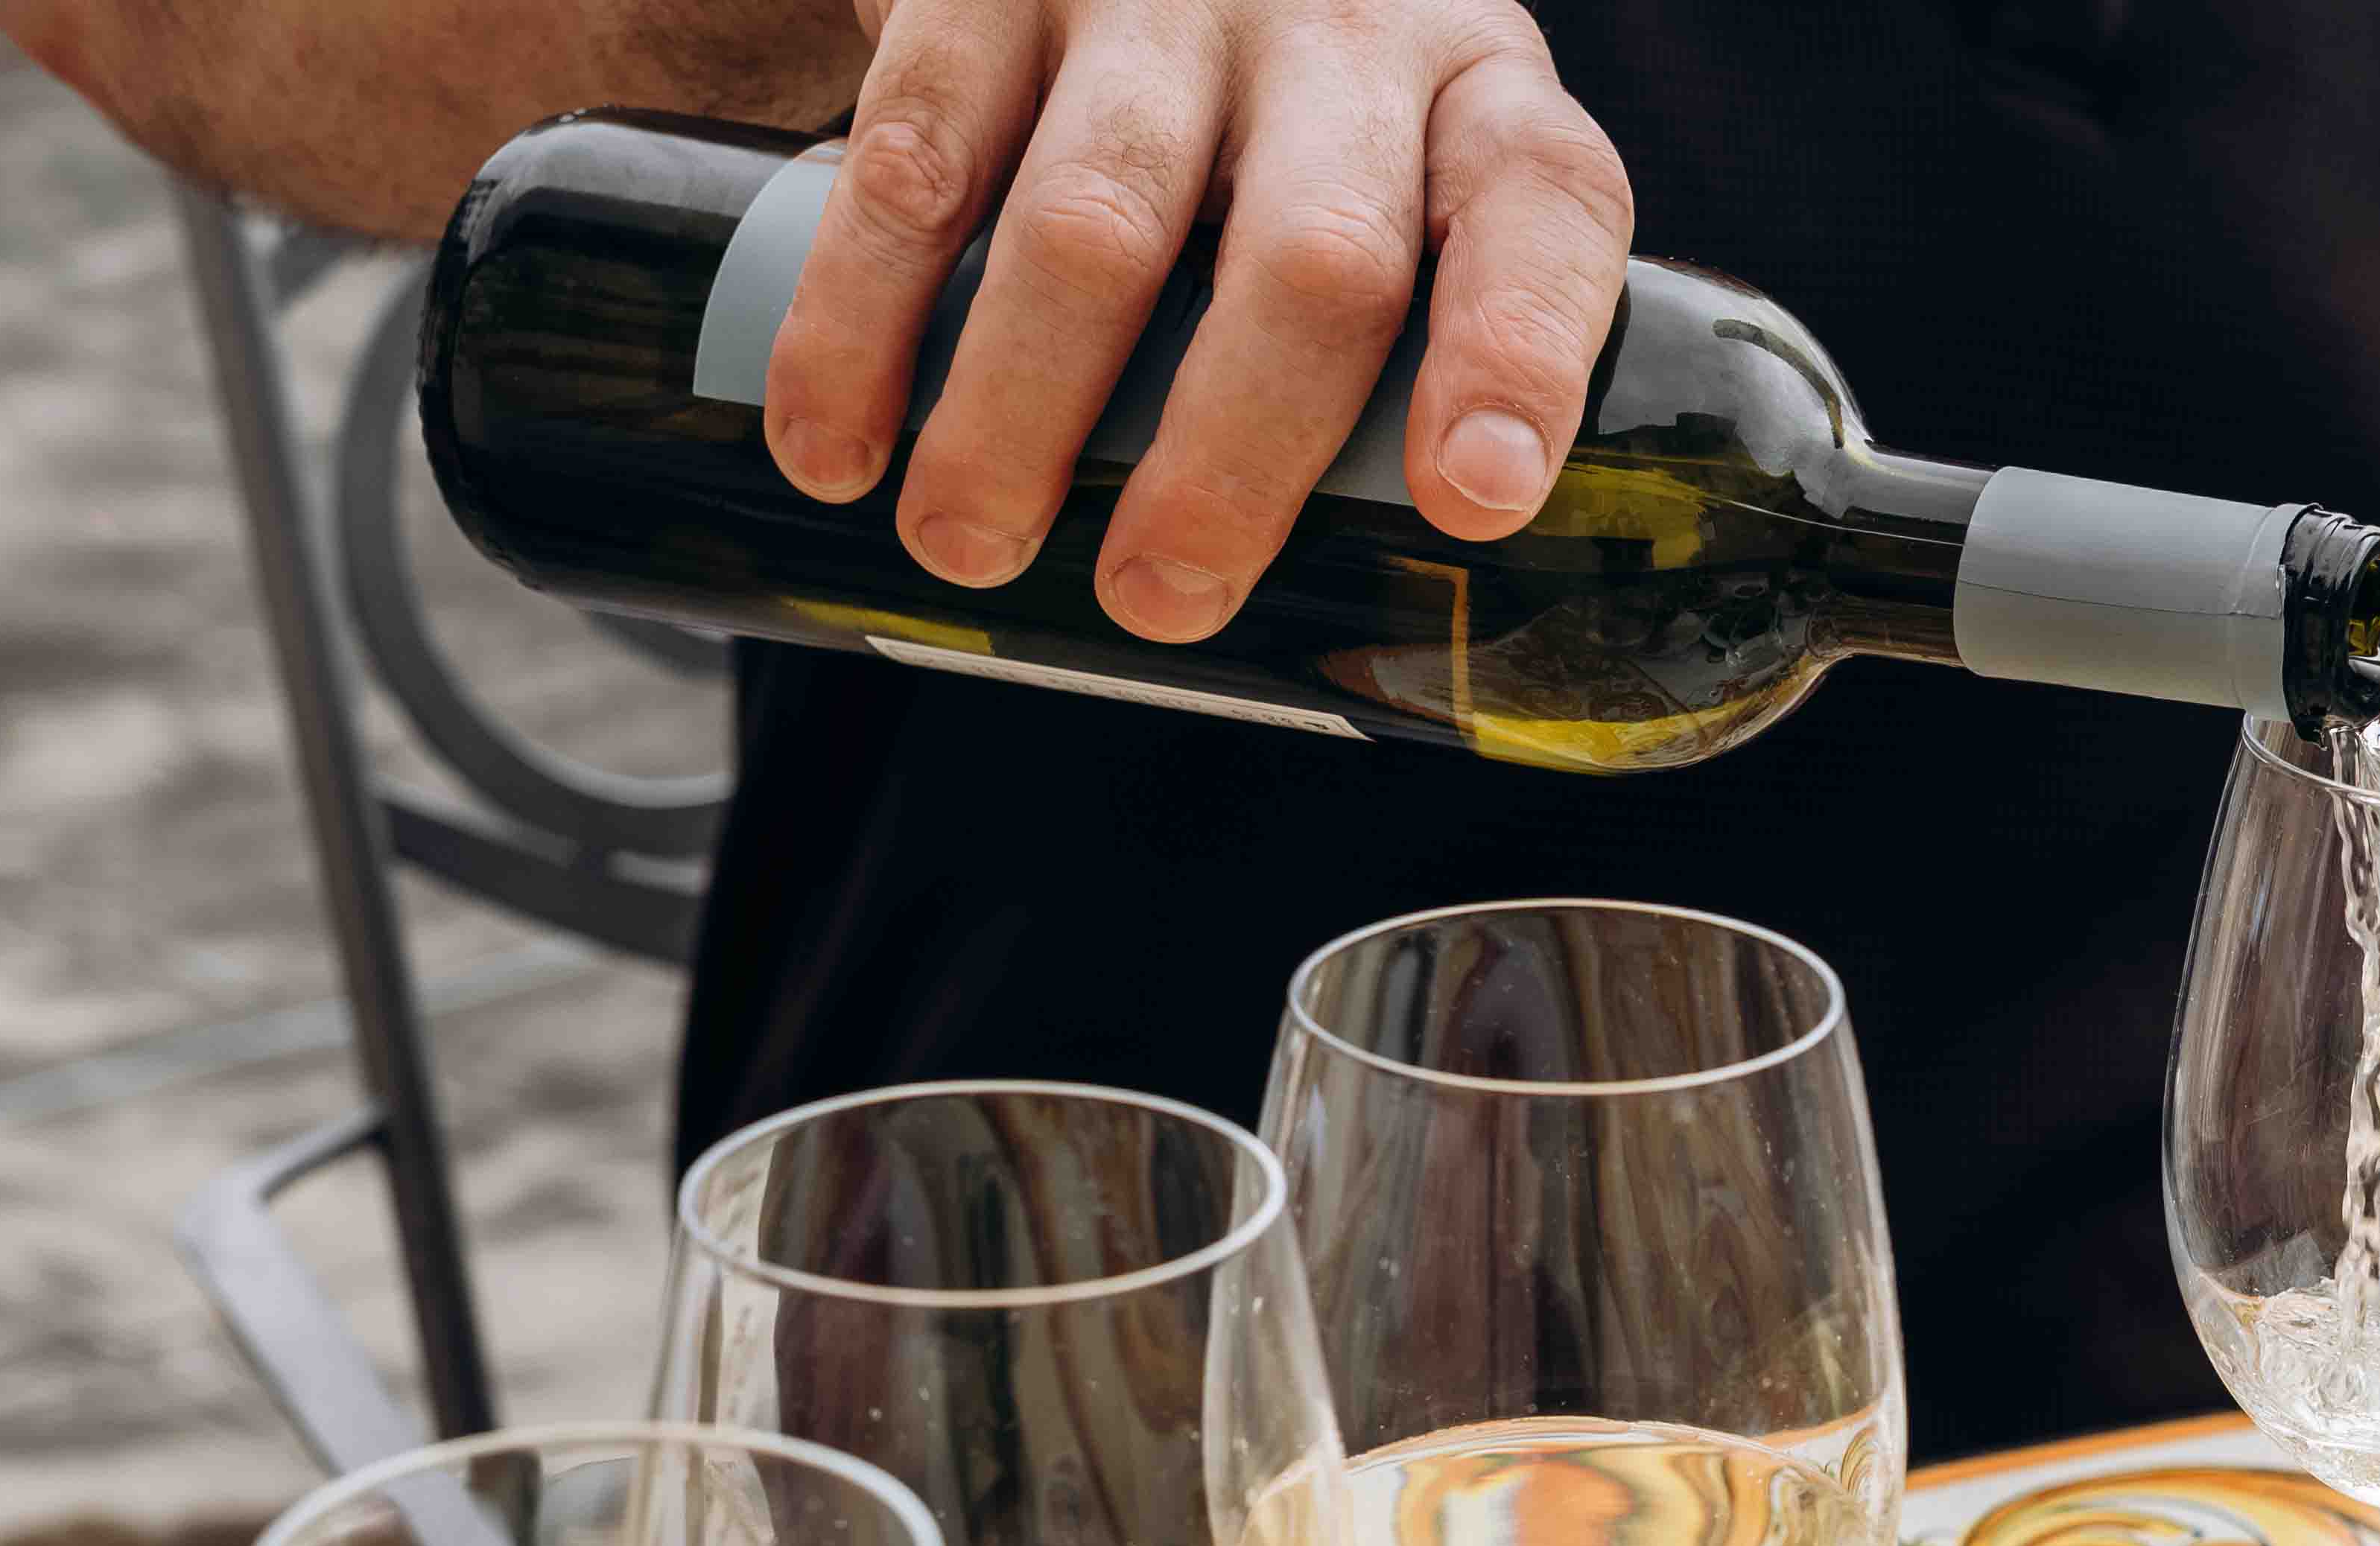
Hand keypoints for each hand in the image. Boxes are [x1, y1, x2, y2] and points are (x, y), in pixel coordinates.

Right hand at [758, 0, 1630, 642]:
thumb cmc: (1289, 135)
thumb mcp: (1394, 196)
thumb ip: (1390, 366)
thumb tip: (1341, 651)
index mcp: (1480, 101)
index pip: (1544, 213)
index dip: (1517, 354)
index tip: (1476, 496)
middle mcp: (1341, 29)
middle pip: (1314, 256)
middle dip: (1231, 456)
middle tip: (1156, 602)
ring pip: (1101, 217)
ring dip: (1021, 408)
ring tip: (967, 546)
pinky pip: (920, 153)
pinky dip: (861, 317)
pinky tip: (835, 441)